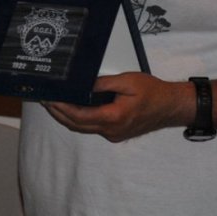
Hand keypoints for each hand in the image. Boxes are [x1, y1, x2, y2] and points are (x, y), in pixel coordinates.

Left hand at [43, 72, 193, 142]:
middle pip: (76, 125)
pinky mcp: (116, 133)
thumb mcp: (128, 81)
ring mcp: (114, 134)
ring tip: (53, 104)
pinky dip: (79, 120)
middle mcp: (111, 130)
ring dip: (66, 118)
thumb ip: (103, 83)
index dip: (61, 108)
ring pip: (83, 129)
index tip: (48, 99)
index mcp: (113, 117)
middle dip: (58, 113)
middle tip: (44, 100)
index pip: (78, 116)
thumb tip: (83, 84)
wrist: (172, 107)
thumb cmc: (153, 92)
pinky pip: (92, 128)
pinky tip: (71, 109)